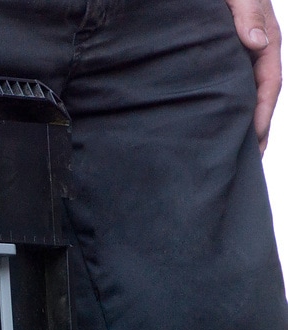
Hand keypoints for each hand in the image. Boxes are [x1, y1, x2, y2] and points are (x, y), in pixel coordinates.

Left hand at [226, 0, 281, 151]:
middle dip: (256, 128)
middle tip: (249, 160)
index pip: (269, 82)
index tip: (255, 137)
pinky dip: (225, 107)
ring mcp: (238, 56)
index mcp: (265, 40)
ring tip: (235, 153)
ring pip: (243, 94)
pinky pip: (225, 87)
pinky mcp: (219, 58)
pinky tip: (215, 125)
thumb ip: (247, 14)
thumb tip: (255, 43)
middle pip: (258, 96)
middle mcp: (254, 51)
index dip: (263, 111)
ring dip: (240, 122)